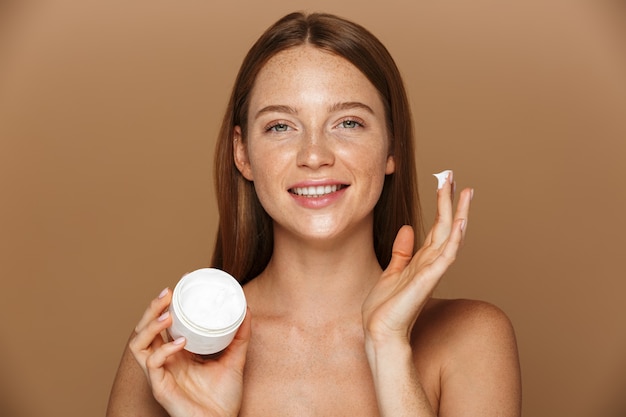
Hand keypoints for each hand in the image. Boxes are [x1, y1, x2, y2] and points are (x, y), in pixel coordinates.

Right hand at [129, 288, 250, 416]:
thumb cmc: (223, 398)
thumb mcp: (234, 359)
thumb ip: (240, 336)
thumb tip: (246, 309)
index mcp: (176, 354)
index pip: (162, 324)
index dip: (164, 304)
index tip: (178, 284)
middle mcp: (164, 362)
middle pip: (144, 330)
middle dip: (152, 308)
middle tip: (168, 292)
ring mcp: (159, 375)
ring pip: (138, 344)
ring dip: (149, 326)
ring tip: (167, 313)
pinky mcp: (159, 388)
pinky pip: (152, 365)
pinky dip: (164, 350)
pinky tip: (181, 343)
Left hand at [362, 170, 472, 345]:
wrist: (379, 332)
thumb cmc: (385, 307)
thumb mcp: (391, 271)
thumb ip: (402, 252)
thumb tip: (407, 227)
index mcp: (422, 260)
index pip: (437, 227)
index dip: (442, 204)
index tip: (445, 182)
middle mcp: (431, 263)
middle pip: (446, 226)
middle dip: (450, 201)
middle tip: (453, 175)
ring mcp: (431, 271)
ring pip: (450, 237)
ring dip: (457, 214)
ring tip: (464, 191)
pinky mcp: (427, 280)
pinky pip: (445, 256)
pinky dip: (454, 239)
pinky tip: (460, 222)